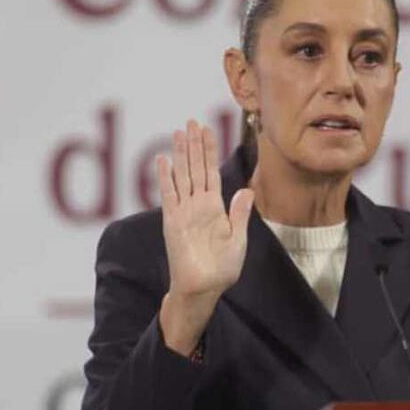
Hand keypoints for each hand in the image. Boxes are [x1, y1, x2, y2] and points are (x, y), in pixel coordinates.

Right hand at [155, 120, 253, 353]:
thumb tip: (246, 190)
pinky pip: (169, 195)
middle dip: (194, 145)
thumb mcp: (238, 240)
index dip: (209, 151)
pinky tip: (164, 160)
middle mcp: (198, 205)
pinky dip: (166, 178)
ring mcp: (184, 211)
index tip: (207, 129)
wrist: (204, 288)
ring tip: (178, 132)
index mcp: (215, 208)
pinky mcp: (173, 221)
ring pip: (182, 176)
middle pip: (195, 168)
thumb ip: (239, 214)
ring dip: (180, 154)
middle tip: (191, 121)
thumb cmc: (222, 269)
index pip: (211, 172)